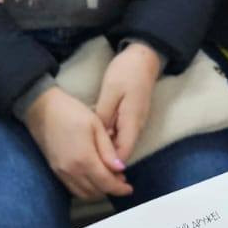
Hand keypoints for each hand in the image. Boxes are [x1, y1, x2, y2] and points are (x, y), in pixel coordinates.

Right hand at [25, 87, 132, 199]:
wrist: (41, 108)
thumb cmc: (70, 112)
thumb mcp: (96, 126)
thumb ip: (108, 150)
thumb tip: (121, 168)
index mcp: (84, 159)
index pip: (106, 183)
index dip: (120, 189)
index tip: (129, 189)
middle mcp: (71, 171)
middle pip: (96, 192)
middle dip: (111, 189)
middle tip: (120, 179)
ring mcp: (61, 172)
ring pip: (84, 194)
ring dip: (98, 191)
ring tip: (108, 178)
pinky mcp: (55, 170)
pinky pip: (73, 188)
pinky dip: (86, 188)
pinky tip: (92, 178)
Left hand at [95, 42, 162, 162]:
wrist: (143, 57)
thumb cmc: (126, 72)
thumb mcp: (110, 91)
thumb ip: (104, 115)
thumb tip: (98, 138)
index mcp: (132, 122)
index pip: (122, 154)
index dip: (110, 166)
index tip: (91, 170)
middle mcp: (136, 127)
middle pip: (122, 153)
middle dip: (106, 162)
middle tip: (83, 164)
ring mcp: (135, 123)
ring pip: (121, 145)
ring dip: (106, 152)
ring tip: (85, 155)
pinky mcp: (131, 118)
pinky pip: (120, 136)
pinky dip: (108, 141)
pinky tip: (94, 140)